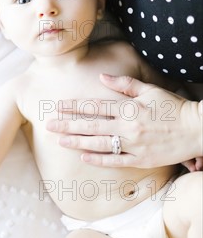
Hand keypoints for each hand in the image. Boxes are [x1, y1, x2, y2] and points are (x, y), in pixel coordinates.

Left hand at [46, 74, 201, 168]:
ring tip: (59, 140)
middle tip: (49, 125)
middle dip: (68, 124)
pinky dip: (98, 159)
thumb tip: (102, 77)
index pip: (95, 106)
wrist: (197, 129)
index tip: (58, 106)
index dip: (75, 106)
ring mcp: (134, 144)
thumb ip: (125, 84)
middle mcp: (128, 126)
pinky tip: (83, 156)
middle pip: (91, 125)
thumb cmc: (174, 107)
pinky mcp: (141, 160)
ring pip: (99, 143)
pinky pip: (115, 160)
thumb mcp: (150, 90)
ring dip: (77, 141)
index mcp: (129, 108)